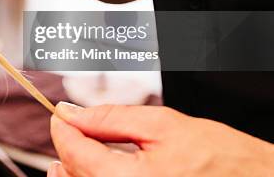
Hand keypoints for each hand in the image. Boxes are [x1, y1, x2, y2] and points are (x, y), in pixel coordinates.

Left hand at [48, 102, 273, 176]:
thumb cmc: (222, 158)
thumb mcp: (163, 124)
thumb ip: (110, 119)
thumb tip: (71, 113)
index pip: (75, 154)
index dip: (62, 129)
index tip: (60, 114)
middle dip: (67, 150)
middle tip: (71, 128)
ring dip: (76, 170)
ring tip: (81, 149)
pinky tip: (98, 170)